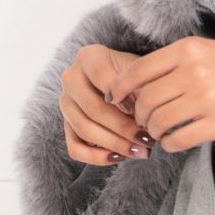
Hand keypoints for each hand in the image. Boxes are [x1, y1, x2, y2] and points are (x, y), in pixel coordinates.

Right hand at [59, 44, 155, 166]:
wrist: (125, 84)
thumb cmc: (137, 77)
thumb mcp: (143, 74)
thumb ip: (143, 88)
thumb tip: (148, 116)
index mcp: (89, 57)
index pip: (101, 77)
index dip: (122, 96)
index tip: (142, 111)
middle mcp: (71, 78)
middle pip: (93, 108)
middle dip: (123, 128)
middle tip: (148, 140)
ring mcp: (66, 103)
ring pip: (84, 129)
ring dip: (115, 144)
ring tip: (141, 151)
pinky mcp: (66, 125)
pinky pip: (75, 148)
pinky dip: (97, 158)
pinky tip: (120, 157)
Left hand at [104, 35, 214, 152]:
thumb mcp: (206, 51)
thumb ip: (174, 64)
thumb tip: (137, 86)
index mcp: (188, 50)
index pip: (138, 70)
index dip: (120, 88)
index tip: (114, 98)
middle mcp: (195, 72)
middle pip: (145, 100)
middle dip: (139, 115)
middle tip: (145, 121)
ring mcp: (207, 98)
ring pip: (158, 121)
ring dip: (154, 131)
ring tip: (160, 131)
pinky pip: (178, 140)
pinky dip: (170, 144)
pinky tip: (175, 141)